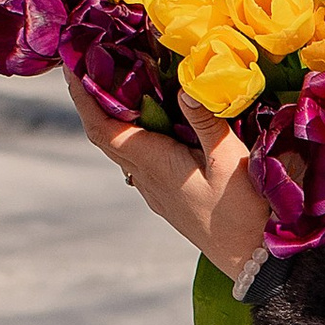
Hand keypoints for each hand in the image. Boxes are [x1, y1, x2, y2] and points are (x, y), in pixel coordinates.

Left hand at [67, 73, 268, 280]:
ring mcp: (155, 190)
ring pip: (122, 149)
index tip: (73, 70)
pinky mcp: (168, 197)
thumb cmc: (242, 213)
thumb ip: (206, 122)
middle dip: (93, 100)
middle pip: (106, 136)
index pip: (104, 129)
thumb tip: (184, 86)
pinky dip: (135, 134)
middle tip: (93, 65)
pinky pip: (140, 160)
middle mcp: (146, 178)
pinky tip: (152, 122)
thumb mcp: (230, 161)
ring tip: (119, 85)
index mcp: (155, 164)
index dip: (85, 99)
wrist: (252, 259)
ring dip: (114, 118)